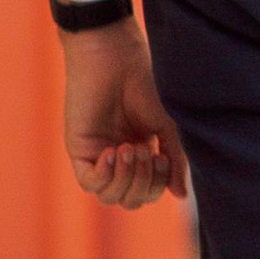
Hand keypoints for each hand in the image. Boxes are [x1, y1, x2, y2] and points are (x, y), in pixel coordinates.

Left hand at [62, 18, 188, 208]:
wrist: (117, 59)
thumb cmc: (145, 85)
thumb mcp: (167, 128)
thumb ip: (175, 161)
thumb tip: (180, 195)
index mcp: (140, 154)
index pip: (148, 191)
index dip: (157, 183)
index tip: (163, 156)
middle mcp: (118, 159)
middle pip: (129, 199)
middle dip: (142, 184)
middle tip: (146, 152)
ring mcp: (97, 156)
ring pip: (109, 196)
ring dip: (125, 178)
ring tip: (129, 148)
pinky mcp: (79, 149)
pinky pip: (89, 182)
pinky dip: (105, 175)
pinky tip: (113, 151)